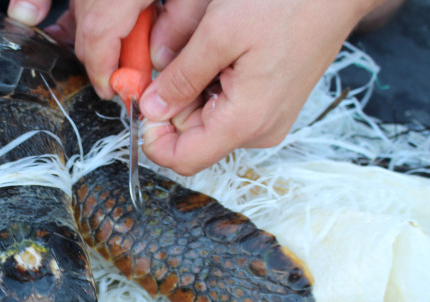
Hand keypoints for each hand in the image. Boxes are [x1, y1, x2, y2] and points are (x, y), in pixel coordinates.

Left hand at [9, 0, 382, 176]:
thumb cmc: (286, 5)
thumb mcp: (220, 34)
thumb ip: (181, 78)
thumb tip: (151, 110)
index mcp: (245, 122)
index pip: (182, 159)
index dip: (152, 137)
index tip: (142, 102)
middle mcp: (258, 131)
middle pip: (191, 136)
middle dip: (173, 100)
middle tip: (177, 56)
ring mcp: (266, 119)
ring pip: (205, 118)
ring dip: (192, 87)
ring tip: (206, 47)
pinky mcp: (269, 105)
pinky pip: (225, 105)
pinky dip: (211, 82)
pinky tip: (221, 52)